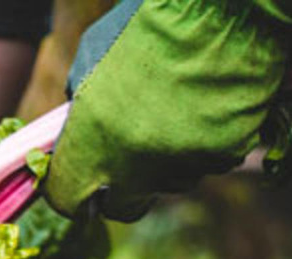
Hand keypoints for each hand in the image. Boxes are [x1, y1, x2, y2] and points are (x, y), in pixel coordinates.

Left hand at [46, 0, 291, 220]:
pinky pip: (208, 162)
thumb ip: (79, 105)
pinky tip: (206, 106)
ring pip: (170, 182)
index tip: (77, 184)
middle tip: (128, 160)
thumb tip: (77, 131)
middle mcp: (134, 166)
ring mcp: (182, 165)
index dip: (69, 193)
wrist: (219, 7)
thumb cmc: (145, 25)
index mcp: (92, 143)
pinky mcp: (224, 156)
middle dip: (121, 191)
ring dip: (167, 161)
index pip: (67, 198)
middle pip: (123, 206)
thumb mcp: (89, 61)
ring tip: (174, 112)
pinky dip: (206, 143)